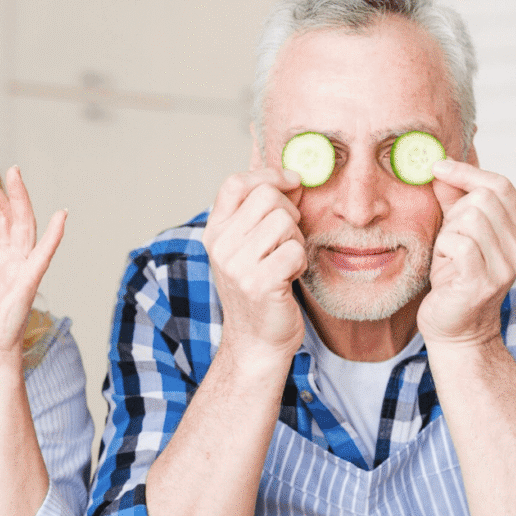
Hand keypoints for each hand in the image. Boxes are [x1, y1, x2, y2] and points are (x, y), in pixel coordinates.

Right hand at [202, 168, 307, 359]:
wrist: (256, 341)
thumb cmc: (259, 290)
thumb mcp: (249, 247)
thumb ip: (262, 212)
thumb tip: (294, 177)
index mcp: (215, 232)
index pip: (235, 183)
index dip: (269, 174)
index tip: (292, 181)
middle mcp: (220, 246)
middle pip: (267, 197)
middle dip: (290, 212)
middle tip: (288, 238)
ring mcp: (237, 265)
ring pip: (285, 222)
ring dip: (296, 241)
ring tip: (286, 262)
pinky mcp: (259, 283)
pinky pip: (295, 250)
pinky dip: (300, 262)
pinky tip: (290, 277)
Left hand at [417, 159, 515, 347]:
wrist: (455, 330)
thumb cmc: (453, 279)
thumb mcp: (454, 233)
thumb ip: (453, 201)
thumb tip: (439, 168)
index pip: (501, 185)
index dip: (467, 172)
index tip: (436, 167)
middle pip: (483, 199)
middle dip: (455, 211)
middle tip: (446, 236)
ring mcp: (506, 266)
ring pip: (470, 219)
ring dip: (448, 233)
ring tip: (448, 256)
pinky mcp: (484, 282)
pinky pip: (459, 243)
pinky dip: (443, 248)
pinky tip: (445, 266)